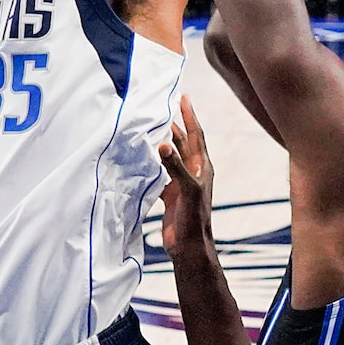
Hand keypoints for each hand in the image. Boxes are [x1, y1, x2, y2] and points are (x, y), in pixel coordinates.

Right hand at [158, 94, 214, 259]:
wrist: (189, 247)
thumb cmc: (194, 220)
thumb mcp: (187, 190)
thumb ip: (175, 167)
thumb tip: (163, 144)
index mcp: (202, 167)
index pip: (196, 135)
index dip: (190, 116)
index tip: (184, 97)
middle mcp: (193, 173)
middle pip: (183, 143)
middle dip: (175, 125)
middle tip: (163, 107)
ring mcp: (181, 184)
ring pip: (171, 158)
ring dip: (162, 143)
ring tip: (149, 127)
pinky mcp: (170, 196)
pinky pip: (159, 174)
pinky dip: (151, 165)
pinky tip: (141, 158)